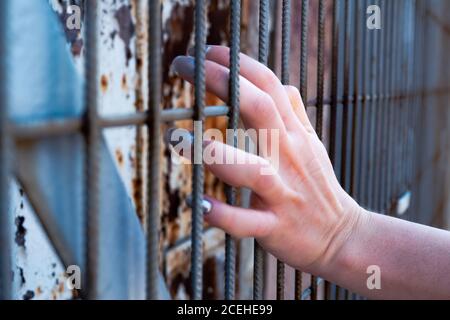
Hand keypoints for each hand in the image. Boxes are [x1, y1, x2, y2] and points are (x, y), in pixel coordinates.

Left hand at [171, 45, 361, 273]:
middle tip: (184, 67)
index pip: (269, 87)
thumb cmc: (319, 187)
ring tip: (179, 139)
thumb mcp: (312, 145)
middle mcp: (288, 157)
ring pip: (250, 169)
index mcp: (294, 135)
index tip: (208, 52)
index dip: (239, 64)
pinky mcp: (275, 226)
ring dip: (214, 154)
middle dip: (221, 82)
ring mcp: (282, 192)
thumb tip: (284, 86)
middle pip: (259, 110)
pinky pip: (246, 222)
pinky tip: (199, 204)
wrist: (341, 237)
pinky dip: (222, 214)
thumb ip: (296, 115)